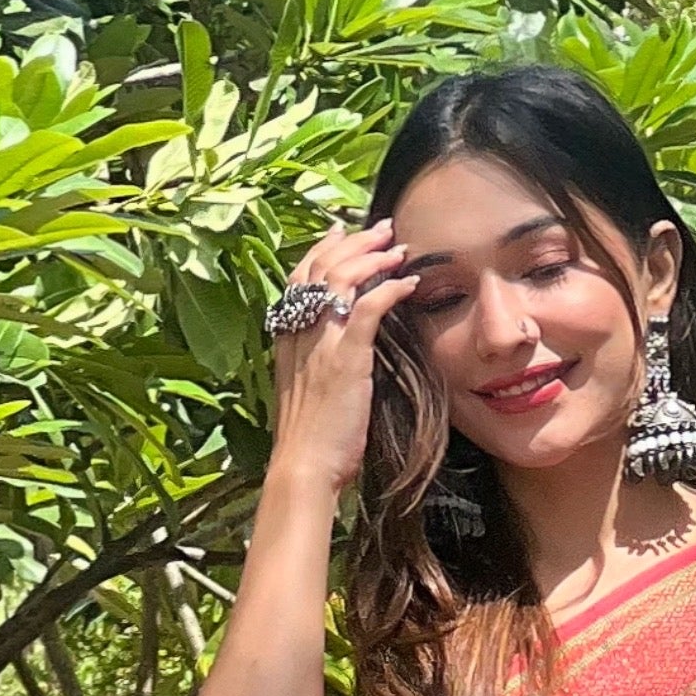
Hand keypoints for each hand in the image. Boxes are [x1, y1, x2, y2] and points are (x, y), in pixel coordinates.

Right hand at [268, 219, 419, 486]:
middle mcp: (300, 331)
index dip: (321, 249)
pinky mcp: (345, 357)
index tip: (341, 232)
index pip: (299, 276)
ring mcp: (321, 342)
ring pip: (342, 277)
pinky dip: (389, 288)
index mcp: (287, 337)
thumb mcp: (307, 390)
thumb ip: (317, 359)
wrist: (304, 466)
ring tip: (398, 247)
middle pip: (321, 266)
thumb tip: (340, 346)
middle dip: (353, 241)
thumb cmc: (311, 440)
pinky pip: (367, 307)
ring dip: (373, 256)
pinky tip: (408, 282)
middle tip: (381, 229)